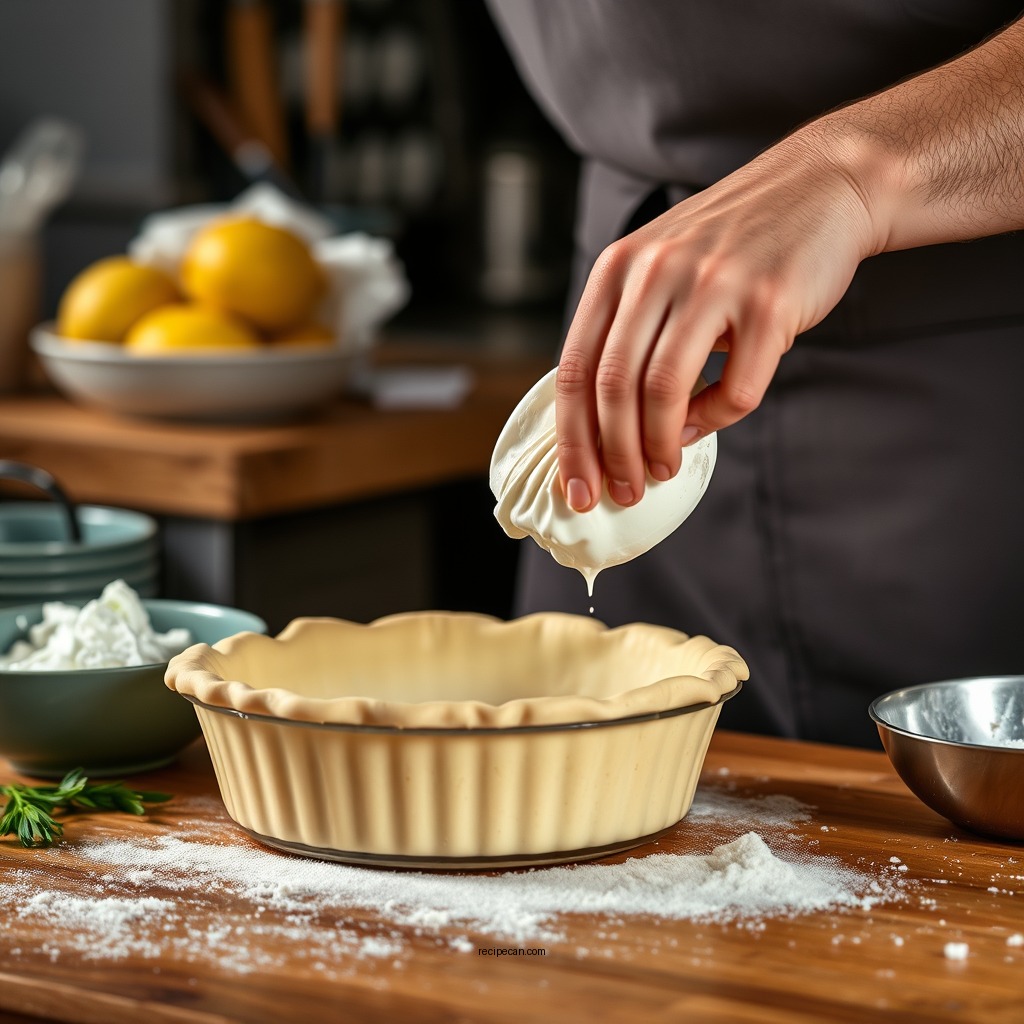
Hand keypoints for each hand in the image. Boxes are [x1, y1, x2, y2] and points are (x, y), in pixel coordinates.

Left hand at [555, 128, 884, 511]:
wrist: (821, 186)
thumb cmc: (731, 246)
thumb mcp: (658, 269)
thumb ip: (627, 334)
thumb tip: (604, 428)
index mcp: (618, 268)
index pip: (574, 370)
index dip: (571, 440)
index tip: (575, 487)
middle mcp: (656, 271)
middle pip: (614, 387)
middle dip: (612, 455)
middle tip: (622, 492)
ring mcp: (712, 283)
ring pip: (664, 391)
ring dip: (658, 446)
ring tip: (662, 470)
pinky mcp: (769, 300)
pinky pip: (736, 388)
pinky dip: (718, 419)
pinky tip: (713, 419)